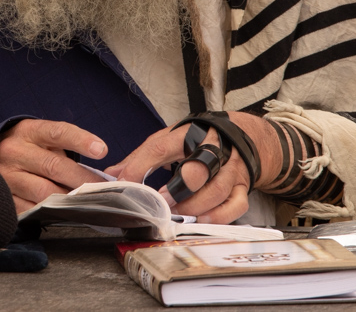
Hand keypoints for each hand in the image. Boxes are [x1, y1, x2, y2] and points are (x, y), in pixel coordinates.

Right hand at [0, 119, 107, 212]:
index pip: (57, 132)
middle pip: (54, 166)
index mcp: (28, 132)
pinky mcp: (3, 197)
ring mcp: (6, 176)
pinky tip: (63, 213)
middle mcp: (14, 151)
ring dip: (68, 199)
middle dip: (82, 180)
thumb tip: (95, 174)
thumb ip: (65, 148)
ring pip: (43, 191)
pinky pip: (31, 208)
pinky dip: (50, 212)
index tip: (101, 150)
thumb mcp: (42, 137)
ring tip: (86, 202)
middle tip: (102, 189)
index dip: (81, 141)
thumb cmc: (28, 147)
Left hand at [105, 112, 281, 223]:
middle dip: (177, 189)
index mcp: (188, 134)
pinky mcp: (242, 186)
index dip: (141, 165)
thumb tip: (113, 173)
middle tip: (161, 201)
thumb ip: (142, 157)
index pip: (161, 147)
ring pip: (216, 190)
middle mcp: (212, 149)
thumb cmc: (199, 139)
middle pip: (197, 169)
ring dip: (194, 206)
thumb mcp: (170, 139)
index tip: (125, 181)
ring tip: (177, 213)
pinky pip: (236, 204)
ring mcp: (230, 169)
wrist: (242, 134)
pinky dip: (220, 215)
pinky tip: (203, 220)